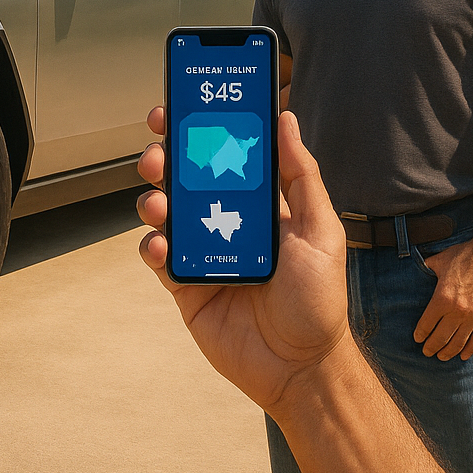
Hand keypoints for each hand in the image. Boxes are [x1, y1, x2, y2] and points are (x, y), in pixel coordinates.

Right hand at [136, 108, 348, 414]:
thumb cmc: (319, 299)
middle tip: (158, 151)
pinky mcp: (183, 285)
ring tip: (158, 202)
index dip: (198, 130)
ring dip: (153, 199)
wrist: (301, 366)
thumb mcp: (320, 229)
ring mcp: (200, 252)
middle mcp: (223, 221)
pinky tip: (162, 246)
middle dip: (164, 158)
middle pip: (182, 178)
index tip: (180, 106)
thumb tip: (287, 119)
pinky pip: (157, 256)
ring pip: (163, 212)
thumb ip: (300, 175)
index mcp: (255, 204)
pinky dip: (152, 245)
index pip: (220, 157)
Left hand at [411, 239, 472, 361]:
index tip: (417, 339)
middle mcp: (457, 311)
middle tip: (426, 352)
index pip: (427, 324)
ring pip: (458, 342)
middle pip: (441, 337)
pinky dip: (470, 350)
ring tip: (441, 357)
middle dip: (431, 347)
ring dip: (448, 352)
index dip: (420, 334)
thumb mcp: (438, 261)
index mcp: (442, 298)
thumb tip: (414, 266)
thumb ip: (425, 268)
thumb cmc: (463, 256)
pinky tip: (464, 356)